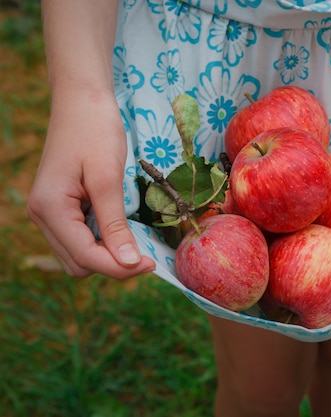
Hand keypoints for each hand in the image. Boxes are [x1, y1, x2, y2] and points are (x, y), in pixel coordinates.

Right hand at [28, 88, 154, 277]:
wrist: (82, 100)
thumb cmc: (96, 131)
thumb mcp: (108, 178)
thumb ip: (115, 224)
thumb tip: (127, 263)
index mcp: (50, 208)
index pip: (85, 257)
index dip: (120, 267)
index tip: (151, 263)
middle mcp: (43, 216)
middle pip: (79, 263)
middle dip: (112, 264)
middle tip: (145, 253)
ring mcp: (49, 212)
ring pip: (78, 255)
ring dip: (107, 255)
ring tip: (135, 240)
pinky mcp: (60, 207)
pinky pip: (80, 238)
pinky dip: (101, 241)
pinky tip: (121, 229)